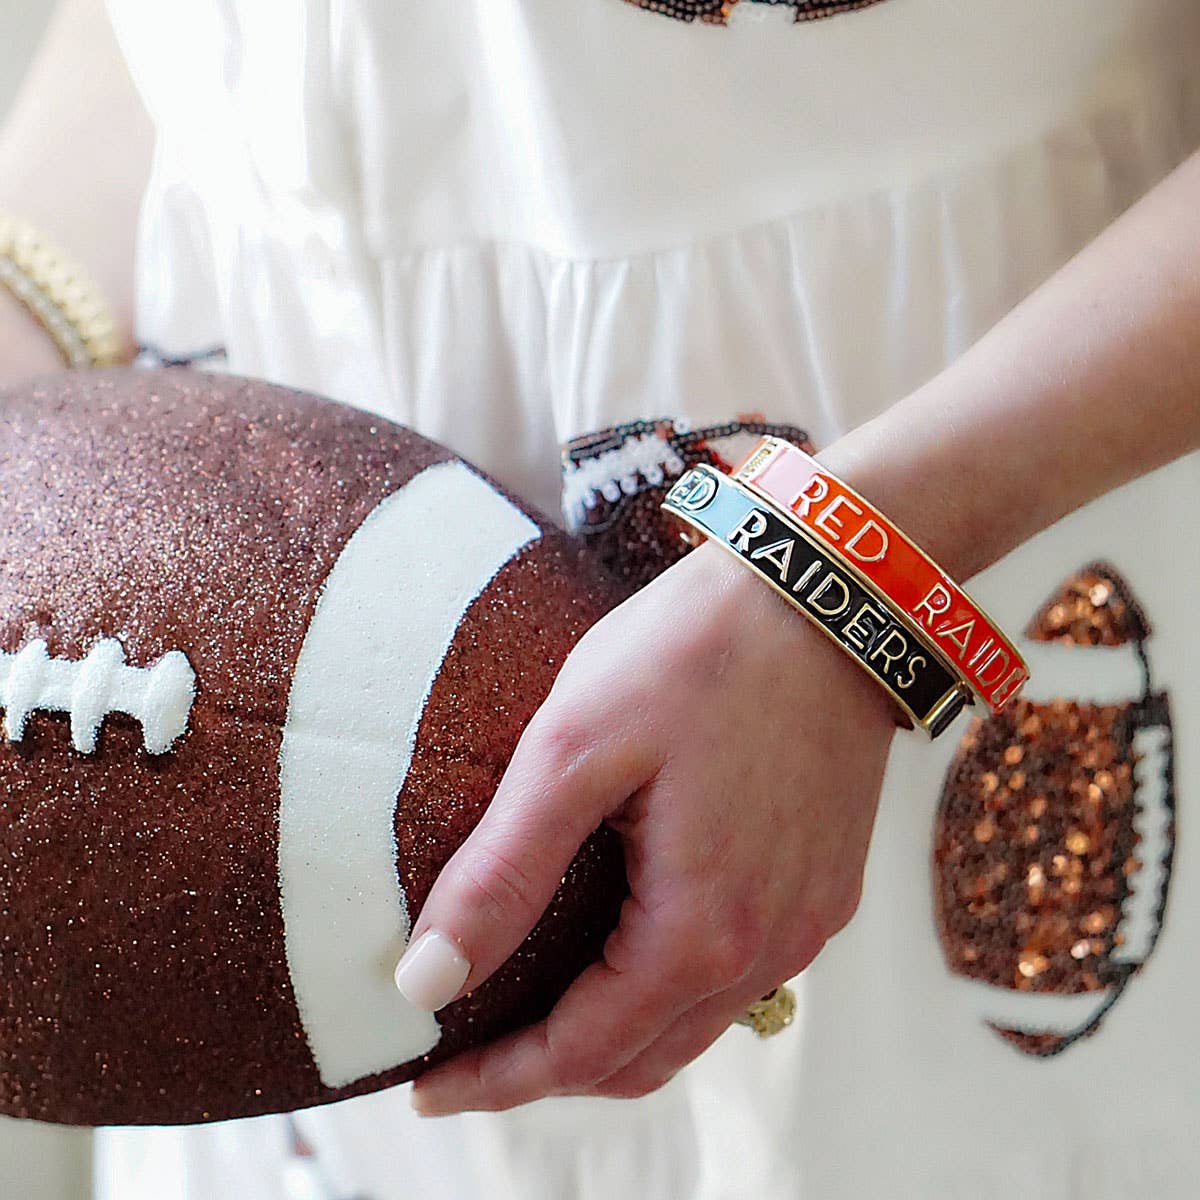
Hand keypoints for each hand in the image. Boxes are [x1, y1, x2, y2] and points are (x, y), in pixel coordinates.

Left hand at [400, 540, 896, 1113]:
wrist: (829, 592)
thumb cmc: (699, 654)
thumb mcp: (576, 748)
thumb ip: (503, 872)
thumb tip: (427, 980)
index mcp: (703, 928)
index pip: (582, 1052)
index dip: (499, 1080)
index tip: (428, 1089)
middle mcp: (769, 948)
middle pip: (642, 1058)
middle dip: (550, 1069)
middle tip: (472, 1050)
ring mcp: (806, 920)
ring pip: (693, 1024)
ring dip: (612, 1032)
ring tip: (537, 1002)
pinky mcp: (822, 883)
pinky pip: (738, 972)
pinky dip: (668, 986)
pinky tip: (626, 941)